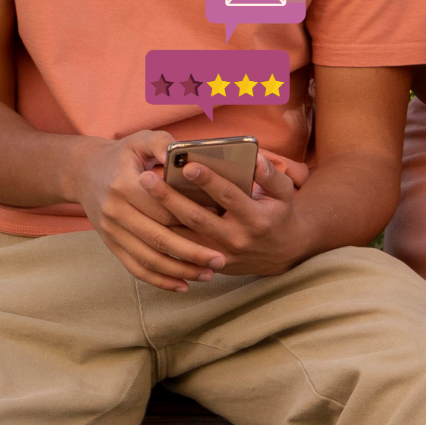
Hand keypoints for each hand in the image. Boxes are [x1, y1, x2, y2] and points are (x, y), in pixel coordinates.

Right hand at [73, 131, 229, 290]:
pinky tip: (182, 286)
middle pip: (158, 237)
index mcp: (124, 184)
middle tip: (221, 258)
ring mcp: (111, 231)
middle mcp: (115, 211)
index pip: (162, 208)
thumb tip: (184, 155)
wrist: (82, 172)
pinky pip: (135, 267)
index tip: (217, 224)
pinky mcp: (111, 244)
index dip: (191, 217)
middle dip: (191, 251)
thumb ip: (163, 144)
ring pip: (148, 258)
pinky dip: (159, 280)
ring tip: (208, 274)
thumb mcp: (141, 140)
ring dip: (179, 270)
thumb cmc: (122, 155)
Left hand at [148, 150, 310, 278]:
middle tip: (146, 177)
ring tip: (140, 192)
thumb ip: (271, 175)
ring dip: (160, 215)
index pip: (229, 197)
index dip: (208, 181)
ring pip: (184, 236)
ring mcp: (222, 255)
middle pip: (197, 217)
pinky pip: (182, 250)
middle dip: (170, 197)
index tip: (188, 164)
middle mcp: (237, 239)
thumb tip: (254, 159)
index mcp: (256, 219)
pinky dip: (164, 233)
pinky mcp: (211, 265)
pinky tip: (146, 215)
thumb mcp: (285, 193)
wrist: (282, 254)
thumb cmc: (279, 214)